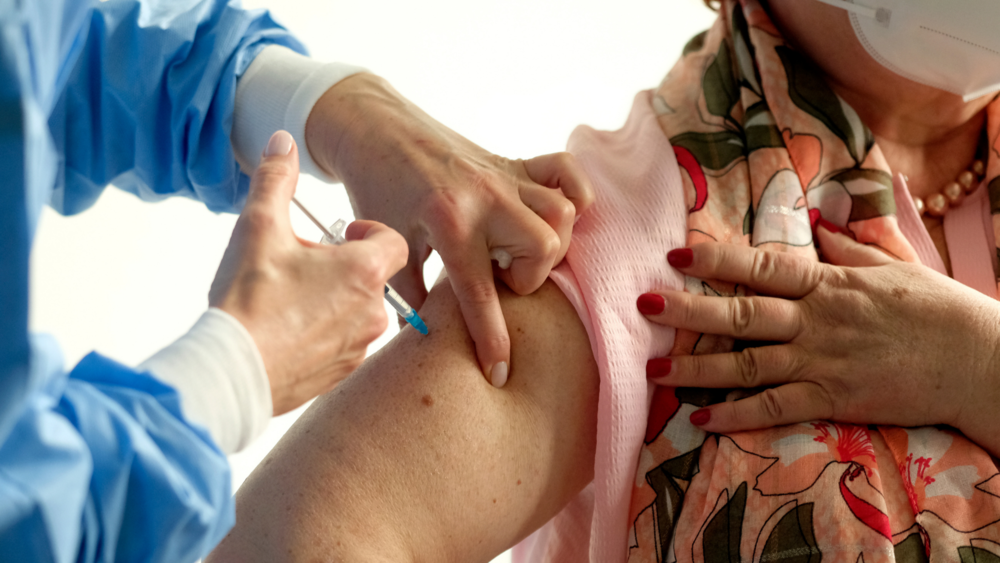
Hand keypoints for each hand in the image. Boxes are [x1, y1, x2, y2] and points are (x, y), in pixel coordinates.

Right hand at [210, 131, 407, 414]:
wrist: (232, 372)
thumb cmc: (249, 300)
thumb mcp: (258, 227)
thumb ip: (275, 179)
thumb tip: (281, 141)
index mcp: (364, 272)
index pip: (394, 241)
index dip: (368, 232)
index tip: (338, 234)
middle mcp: (373, 311)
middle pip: (373, 276)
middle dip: (343, 265)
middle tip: (304, 265)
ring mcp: (360, 346)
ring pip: (359, 311)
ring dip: (334, 299)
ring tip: (291, 298)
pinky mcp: (342, 373)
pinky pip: (345, 343)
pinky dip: (325, 332)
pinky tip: (288, 329)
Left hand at [305, 74, 593, 385]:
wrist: (373, 128)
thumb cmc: (375, 187)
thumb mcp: (388, 244)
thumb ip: (411, 294)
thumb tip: (428, 338)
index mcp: (449, 222)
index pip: (481, 294)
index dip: (493, 341)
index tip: (499, 373)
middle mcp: (485, 197)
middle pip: (543, 247)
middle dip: (529, 276)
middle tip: (499, 276)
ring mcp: (504, 175)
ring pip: (562, 213)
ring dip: (548, 242)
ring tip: (516, 250)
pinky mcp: (514, 160)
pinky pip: (567, 173)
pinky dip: (572, 196)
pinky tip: (550, 216)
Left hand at [639, 223, 999, 452]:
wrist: (977, 360)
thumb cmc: (937, 309)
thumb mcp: (894, 265)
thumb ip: (849, 248)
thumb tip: (819, 223)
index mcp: (828, 283)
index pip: (762, 266)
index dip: (716, 260)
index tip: (676, 254)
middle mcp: (816, 321)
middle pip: (741, 314)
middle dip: (690, 309)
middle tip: (645, 304)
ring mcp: (821, 363)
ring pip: (747, 364)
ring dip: (697, 367)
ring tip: (654, 367)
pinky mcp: (832, 400)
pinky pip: (774, 409)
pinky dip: (736, 415)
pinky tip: (701, 418)